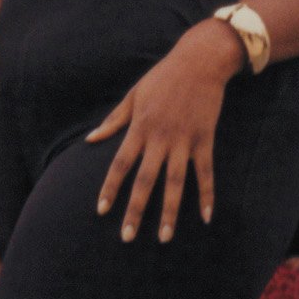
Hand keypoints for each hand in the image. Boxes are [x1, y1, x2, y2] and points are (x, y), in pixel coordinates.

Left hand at [87, 18, 244, 242]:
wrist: (200, 61)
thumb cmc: (163, 77)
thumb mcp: (133, 94)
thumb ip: (114, 120)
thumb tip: (91, 140)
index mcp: (139, 127)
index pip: (120, 163)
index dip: (111, 187)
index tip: (102, 210)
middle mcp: (160, 137)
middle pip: (145, 180)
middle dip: (136, 210)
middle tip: (127, 237)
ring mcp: (184, 140)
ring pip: (175, 182)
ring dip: (170, 211)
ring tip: (164, 237)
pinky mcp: (204, 139)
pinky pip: (205, 172)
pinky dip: (206, 195)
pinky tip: (205, 217)